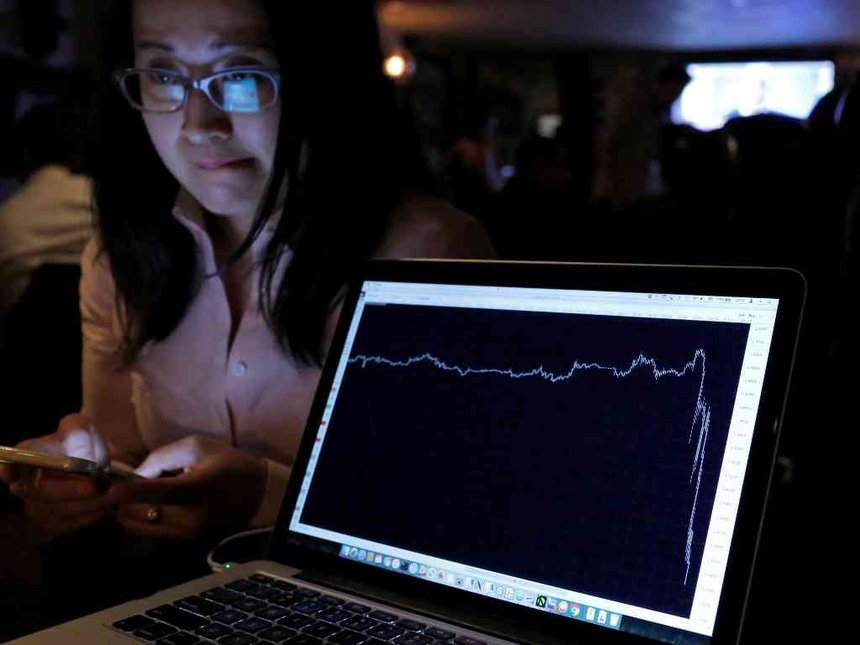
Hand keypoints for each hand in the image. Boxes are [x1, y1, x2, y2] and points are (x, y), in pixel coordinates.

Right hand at [0, 413, 114, 533]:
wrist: (100, 463)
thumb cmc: (85, 441)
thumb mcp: (83, 427)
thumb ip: (80, 436)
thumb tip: (82, 458)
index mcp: (29, 453)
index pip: (9, 462)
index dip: (8, 469)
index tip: (12, 475)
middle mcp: (25, 481)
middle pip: (40, 491)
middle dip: (72, 490)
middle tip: (101, 486)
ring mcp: (36, 504)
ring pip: (57, 511)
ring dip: (88, 504)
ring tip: (113, 493)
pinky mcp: (52, 521)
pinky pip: (69, 524)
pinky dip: (91, 515)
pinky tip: (106, 505)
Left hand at [109, 435, 267, 538]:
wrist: (255, 493)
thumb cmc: (228, 463)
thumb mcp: (196, 446)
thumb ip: (160, 458)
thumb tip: (132, 474)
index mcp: (195, 489)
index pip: (148, 493)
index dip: (121, 488)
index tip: (106, 482)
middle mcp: (188, 517)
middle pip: (134, 513)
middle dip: (118, 500)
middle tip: (111, 484)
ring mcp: (185, 533)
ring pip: (135, 524)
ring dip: (124, 509)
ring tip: (124, 493)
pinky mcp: (183, 539)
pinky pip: (146, 529)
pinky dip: (135, 517)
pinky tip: (139, 502)